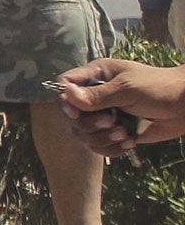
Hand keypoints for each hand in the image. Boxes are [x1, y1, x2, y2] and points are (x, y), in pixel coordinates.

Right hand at [57, 59, 184, 152]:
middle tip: (112, 121)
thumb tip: (66, 95)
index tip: (76, 113)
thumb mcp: (127, 88)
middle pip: (71, 115)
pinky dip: (112, 148)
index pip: (65, 85)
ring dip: (102, 138)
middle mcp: (95, 96)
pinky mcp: (115, 133)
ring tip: (124, 134)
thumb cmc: (159, 88)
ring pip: (83, 134)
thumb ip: (97, 95)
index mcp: (95, 76)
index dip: (66, 100)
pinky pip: (100, 147)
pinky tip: (130, 142)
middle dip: (90, 124)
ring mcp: (104, 116)